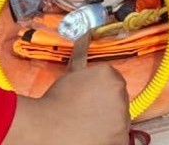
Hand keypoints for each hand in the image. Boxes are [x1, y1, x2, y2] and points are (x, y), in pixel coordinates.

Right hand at [2, 65, 130, 144]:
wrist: (45, 127)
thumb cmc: (55, 101)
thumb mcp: (70, 74)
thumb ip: (82, 56)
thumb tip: (85, 34)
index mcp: (110, 74)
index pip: (114, 82)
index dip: (101, 92)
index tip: (90, 100)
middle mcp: (120, 93)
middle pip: (119, 99)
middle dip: (107, 105)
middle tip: (87, 112)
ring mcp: (122, 116)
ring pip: (121, 118)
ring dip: (110, 121)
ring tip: (88, 125)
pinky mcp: (120, 137)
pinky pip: (121, 136)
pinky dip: (110, 137)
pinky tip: (93, 135)